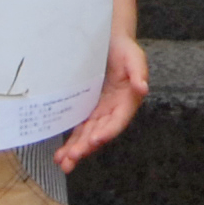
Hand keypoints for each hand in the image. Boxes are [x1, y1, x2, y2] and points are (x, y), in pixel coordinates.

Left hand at [58, 35, 151, 165]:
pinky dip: (71, 142)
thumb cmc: (123, 50)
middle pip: (100, 133)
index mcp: (127, 101)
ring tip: (64, 162)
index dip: (108, 131)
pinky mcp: (87, 110)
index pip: (118, 120)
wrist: (109, 42)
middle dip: (87, 147)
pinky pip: (79, 129)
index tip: (96, 139)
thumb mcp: (134, 57)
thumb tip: (142, 87)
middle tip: (73, 157)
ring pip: (87, 135)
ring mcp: (99, 112)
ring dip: (77, 150)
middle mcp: (113, 110)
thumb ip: (139, 72)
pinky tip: (60, 155)